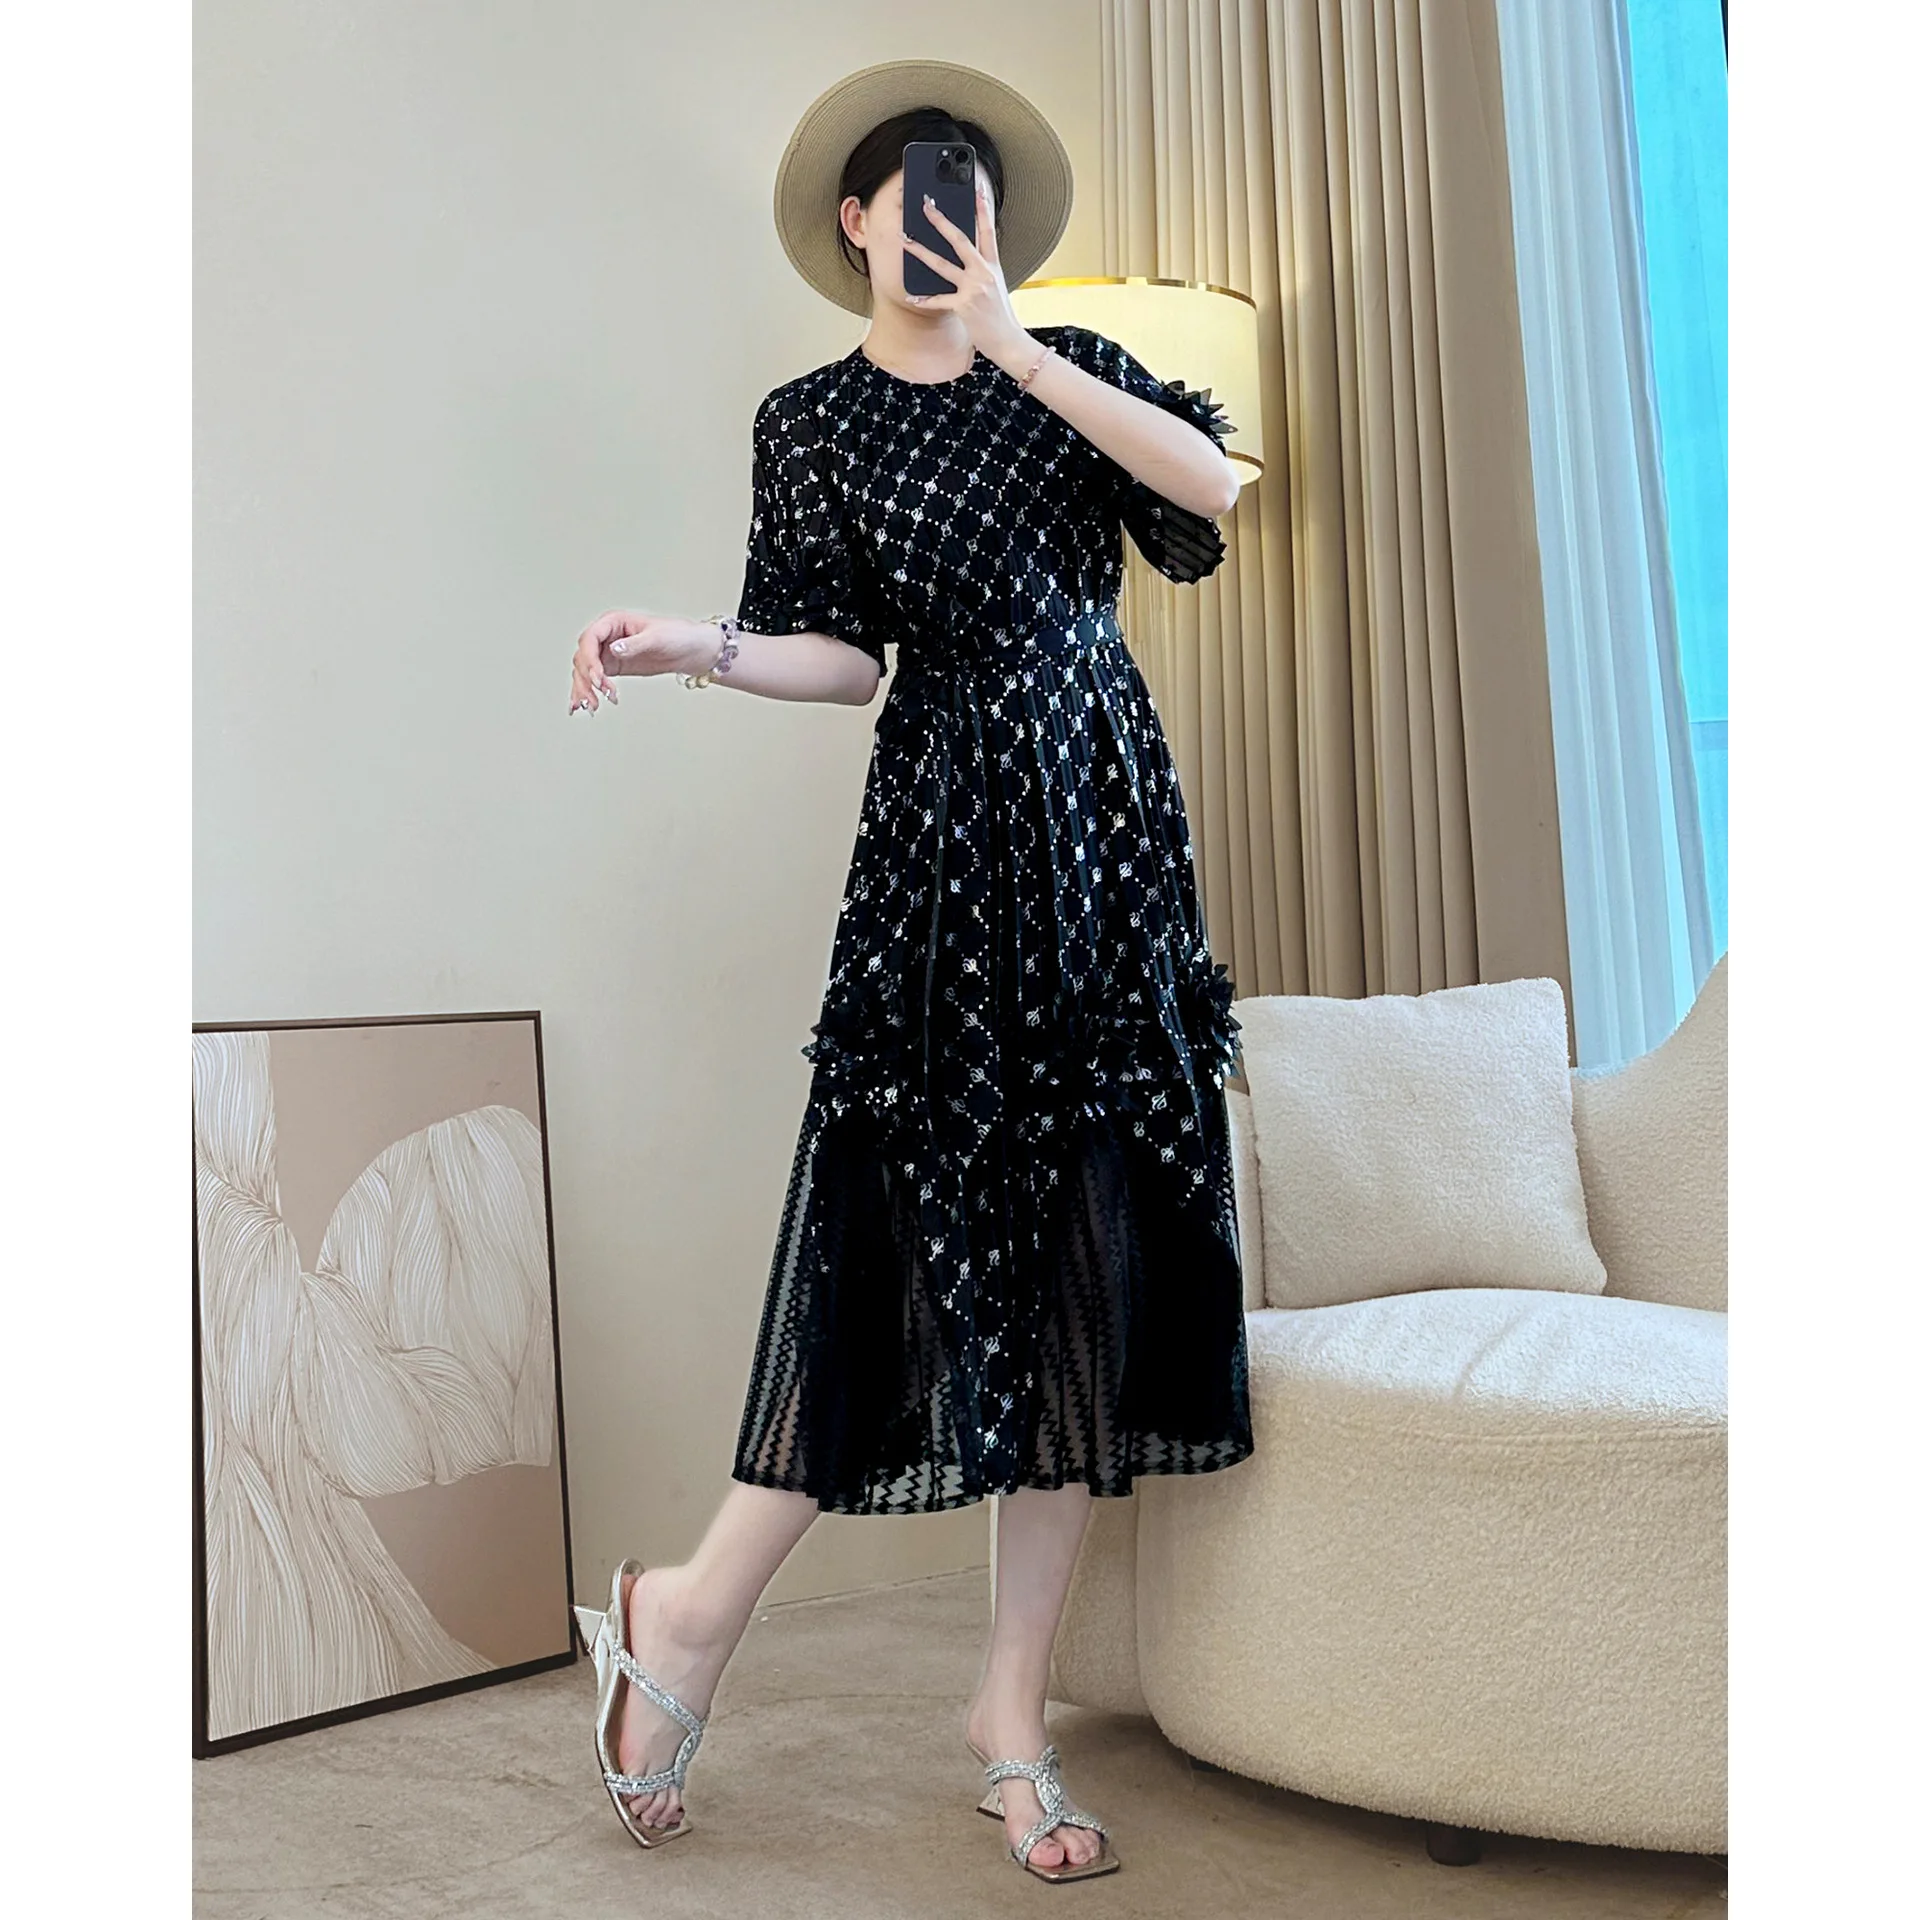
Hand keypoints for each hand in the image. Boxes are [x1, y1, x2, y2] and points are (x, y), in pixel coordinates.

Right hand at [568, 610, 716, 712]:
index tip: (598, 677)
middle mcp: (606, 636)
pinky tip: (590, 704)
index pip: (590, 639)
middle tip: (596, 696)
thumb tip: (614, 649)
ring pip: (584, 670)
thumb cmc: (676, 635)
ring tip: (593, 705)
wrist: (691, 649)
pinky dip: (589, 691)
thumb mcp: (657, 638)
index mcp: (613, 621)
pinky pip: (594, 679)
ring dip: (585, 688)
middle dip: (586, 678)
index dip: (590, 659)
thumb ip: (634, 644)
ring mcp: (608, 652)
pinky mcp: (613, 667)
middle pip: (583, 657)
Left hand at [903, 172, 1029, 366]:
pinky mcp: (964, 306)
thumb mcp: (996, 288)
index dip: (983, 208)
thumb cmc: (1000, 317)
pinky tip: (912, 297)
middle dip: (941, 221)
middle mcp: (983, 273)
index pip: (988, 230)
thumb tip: (966, 261)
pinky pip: (939, 300)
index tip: (976, 188)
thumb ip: (982, 272)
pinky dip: (925, 299)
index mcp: (993, 266)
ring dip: (921, 251)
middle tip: (926, 205)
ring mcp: (973, 288)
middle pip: (960, 239)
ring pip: (942, 264)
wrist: (1009, 342)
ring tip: (905, 241)